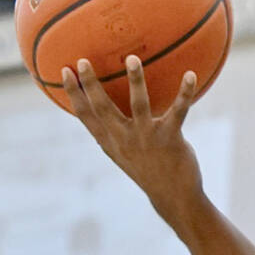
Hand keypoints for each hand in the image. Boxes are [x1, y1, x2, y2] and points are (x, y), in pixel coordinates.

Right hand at [62, 56, 202, 217]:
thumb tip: (103, 111)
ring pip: (139, 104)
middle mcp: (125, 139)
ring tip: (132, 58)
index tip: (64, 71)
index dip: (73, 94)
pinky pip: (179, 111)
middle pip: (103, 108)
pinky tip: (189, 74)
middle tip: (83, 60)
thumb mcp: (124, 153)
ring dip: (135, 80)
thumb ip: (113, 133)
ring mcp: (147, 138)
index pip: (86, 116)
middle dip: (92, 84)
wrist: (174, 196)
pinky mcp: (170, 138)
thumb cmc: (149, 170)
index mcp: (111, 142)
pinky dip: (184, 92)